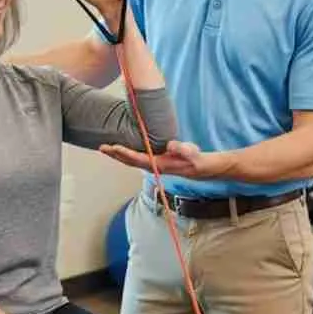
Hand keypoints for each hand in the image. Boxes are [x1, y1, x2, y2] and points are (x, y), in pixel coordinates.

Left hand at [98, 140, 233, 178]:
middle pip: (132, 162)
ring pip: (135, 161)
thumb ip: (185, 150)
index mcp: (163, 165)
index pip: (140, 159)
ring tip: (108, 148)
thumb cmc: (203, 162)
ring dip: (121, 155)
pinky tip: (125, 149)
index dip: (125, 154)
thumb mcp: (196, 155)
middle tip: (101, 147)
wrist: (211, 168)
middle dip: (116, 155)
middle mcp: (157, 166)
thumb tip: (170, 145)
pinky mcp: (161, 161)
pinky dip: (130, 154)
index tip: (113, 147)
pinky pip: (141, 157)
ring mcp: (158, 165)